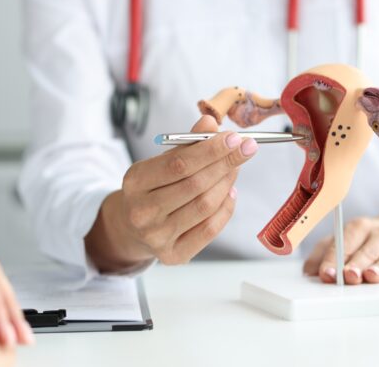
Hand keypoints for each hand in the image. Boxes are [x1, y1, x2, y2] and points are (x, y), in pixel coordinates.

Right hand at [86, 115, 257, 270]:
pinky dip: (226, 208)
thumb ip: (186, 143)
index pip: (179, 164)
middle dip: (226, 163)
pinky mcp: (173, 254)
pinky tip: (230, 193)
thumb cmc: (152, 188)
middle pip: (195, 185)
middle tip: (246, 148)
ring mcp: (157, 236)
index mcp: (135, 182)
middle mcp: (142, 211)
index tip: (234, 137)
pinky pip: (210, 229)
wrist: (132, 227)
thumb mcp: (160, 162)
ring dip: (227, 183)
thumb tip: (210, 123)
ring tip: (235, 168)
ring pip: (205, 206)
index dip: (210, 150)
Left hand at [303, 212, 378, 283]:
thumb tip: (309, 271)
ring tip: (372, 276)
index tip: (327, 273)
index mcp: (359, 227)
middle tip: (348, 276)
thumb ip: (324, 253)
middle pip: (367, 250)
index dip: (334, 259)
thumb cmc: (371, 239)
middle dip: (357, 264)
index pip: (344, 243)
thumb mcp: (346, 239)